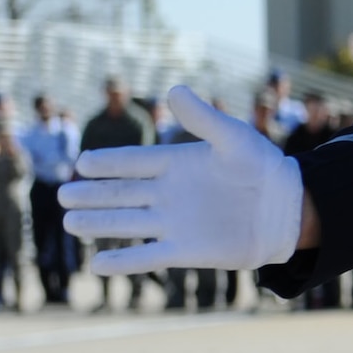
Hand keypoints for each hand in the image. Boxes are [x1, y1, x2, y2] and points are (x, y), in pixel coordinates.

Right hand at [59, 85, 303, 272]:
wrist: (288, 208)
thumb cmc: (263, 167)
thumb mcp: (233, 137)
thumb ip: (203, 118)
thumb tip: (173, 89)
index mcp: (178, 164)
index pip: (135, 163)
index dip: (109, 163)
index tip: (84, 162)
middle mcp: (170, 194)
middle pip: (123, 194)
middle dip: (94, 194)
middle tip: (64, 194)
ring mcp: (175, 222)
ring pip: (128, 223)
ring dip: (100, 223)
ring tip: (71, 221)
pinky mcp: (186, 249)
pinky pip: (148, 256)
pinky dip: (124, 261)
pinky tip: (98, 263)